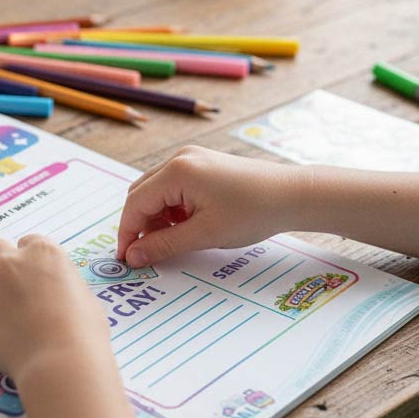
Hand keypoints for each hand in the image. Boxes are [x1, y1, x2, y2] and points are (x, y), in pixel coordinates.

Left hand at [0, 235, 112, 382]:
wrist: (62, 361)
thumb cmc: (83, 331)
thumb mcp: (84, 296)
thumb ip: (63, 284)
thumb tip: (57, 293)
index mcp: (43, 253)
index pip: (28, 242)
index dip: (29, 260)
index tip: (33, 275)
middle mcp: (12, 264)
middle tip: (9, 285)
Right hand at [117, 146, 301, 266]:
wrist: (292, 195)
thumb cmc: (253, 211)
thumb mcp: (204, 234)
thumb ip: (164, 245)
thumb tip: (134, 256)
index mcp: (177, 171)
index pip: (136, 203)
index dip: (127, 232)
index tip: (126, 258)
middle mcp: (180, 158)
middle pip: (142, 193)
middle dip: (140, 224)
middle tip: (147, 253)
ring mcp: (192, 159)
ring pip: (157, 191)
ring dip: (157, 217)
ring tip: (173, 241)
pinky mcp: (203, 165)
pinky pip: (174, 187)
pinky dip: (172, 208)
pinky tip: (186, 226)